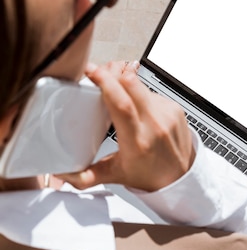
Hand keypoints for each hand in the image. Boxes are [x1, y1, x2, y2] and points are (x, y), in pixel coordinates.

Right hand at [59, 60, 194, 190]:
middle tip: (98, 75)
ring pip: (140, 84)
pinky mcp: (175, 108)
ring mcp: (167, 114)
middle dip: (111, 73)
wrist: (182, 177)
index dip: (106, 82)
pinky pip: (151, 91)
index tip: (92, 72)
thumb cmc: (151, 175)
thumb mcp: (115, 175)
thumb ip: (86, 176)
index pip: (122, 104)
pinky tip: (134, 104)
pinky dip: (138, 93)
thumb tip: (63, 174)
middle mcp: (155, 125)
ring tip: (114, 90)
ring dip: (124, 83)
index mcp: (138, 142)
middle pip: (131, 83)